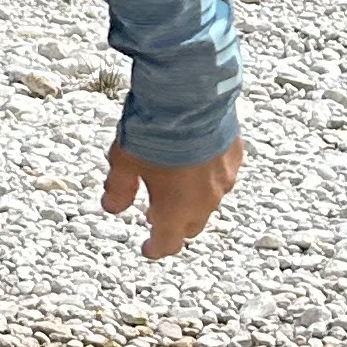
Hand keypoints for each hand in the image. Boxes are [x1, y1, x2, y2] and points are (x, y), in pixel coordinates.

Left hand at [100, 138, 243, 259]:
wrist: (190, 99)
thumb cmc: (154, 134)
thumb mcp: (124, 164)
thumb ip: (119, 190)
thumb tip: (112, 207)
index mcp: (175, 210)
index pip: (167, 243)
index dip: (155, 248)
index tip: (147, 248)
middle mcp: (205, 201)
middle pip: (190, 226)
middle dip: (173, 224)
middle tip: (154, 214)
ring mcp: (224, 180)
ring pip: (208, 201)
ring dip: (191, 200)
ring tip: (175, 187)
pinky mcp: (235, 157)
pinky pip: (221, 175)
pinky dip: (207, 175)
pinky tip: (194, 161)